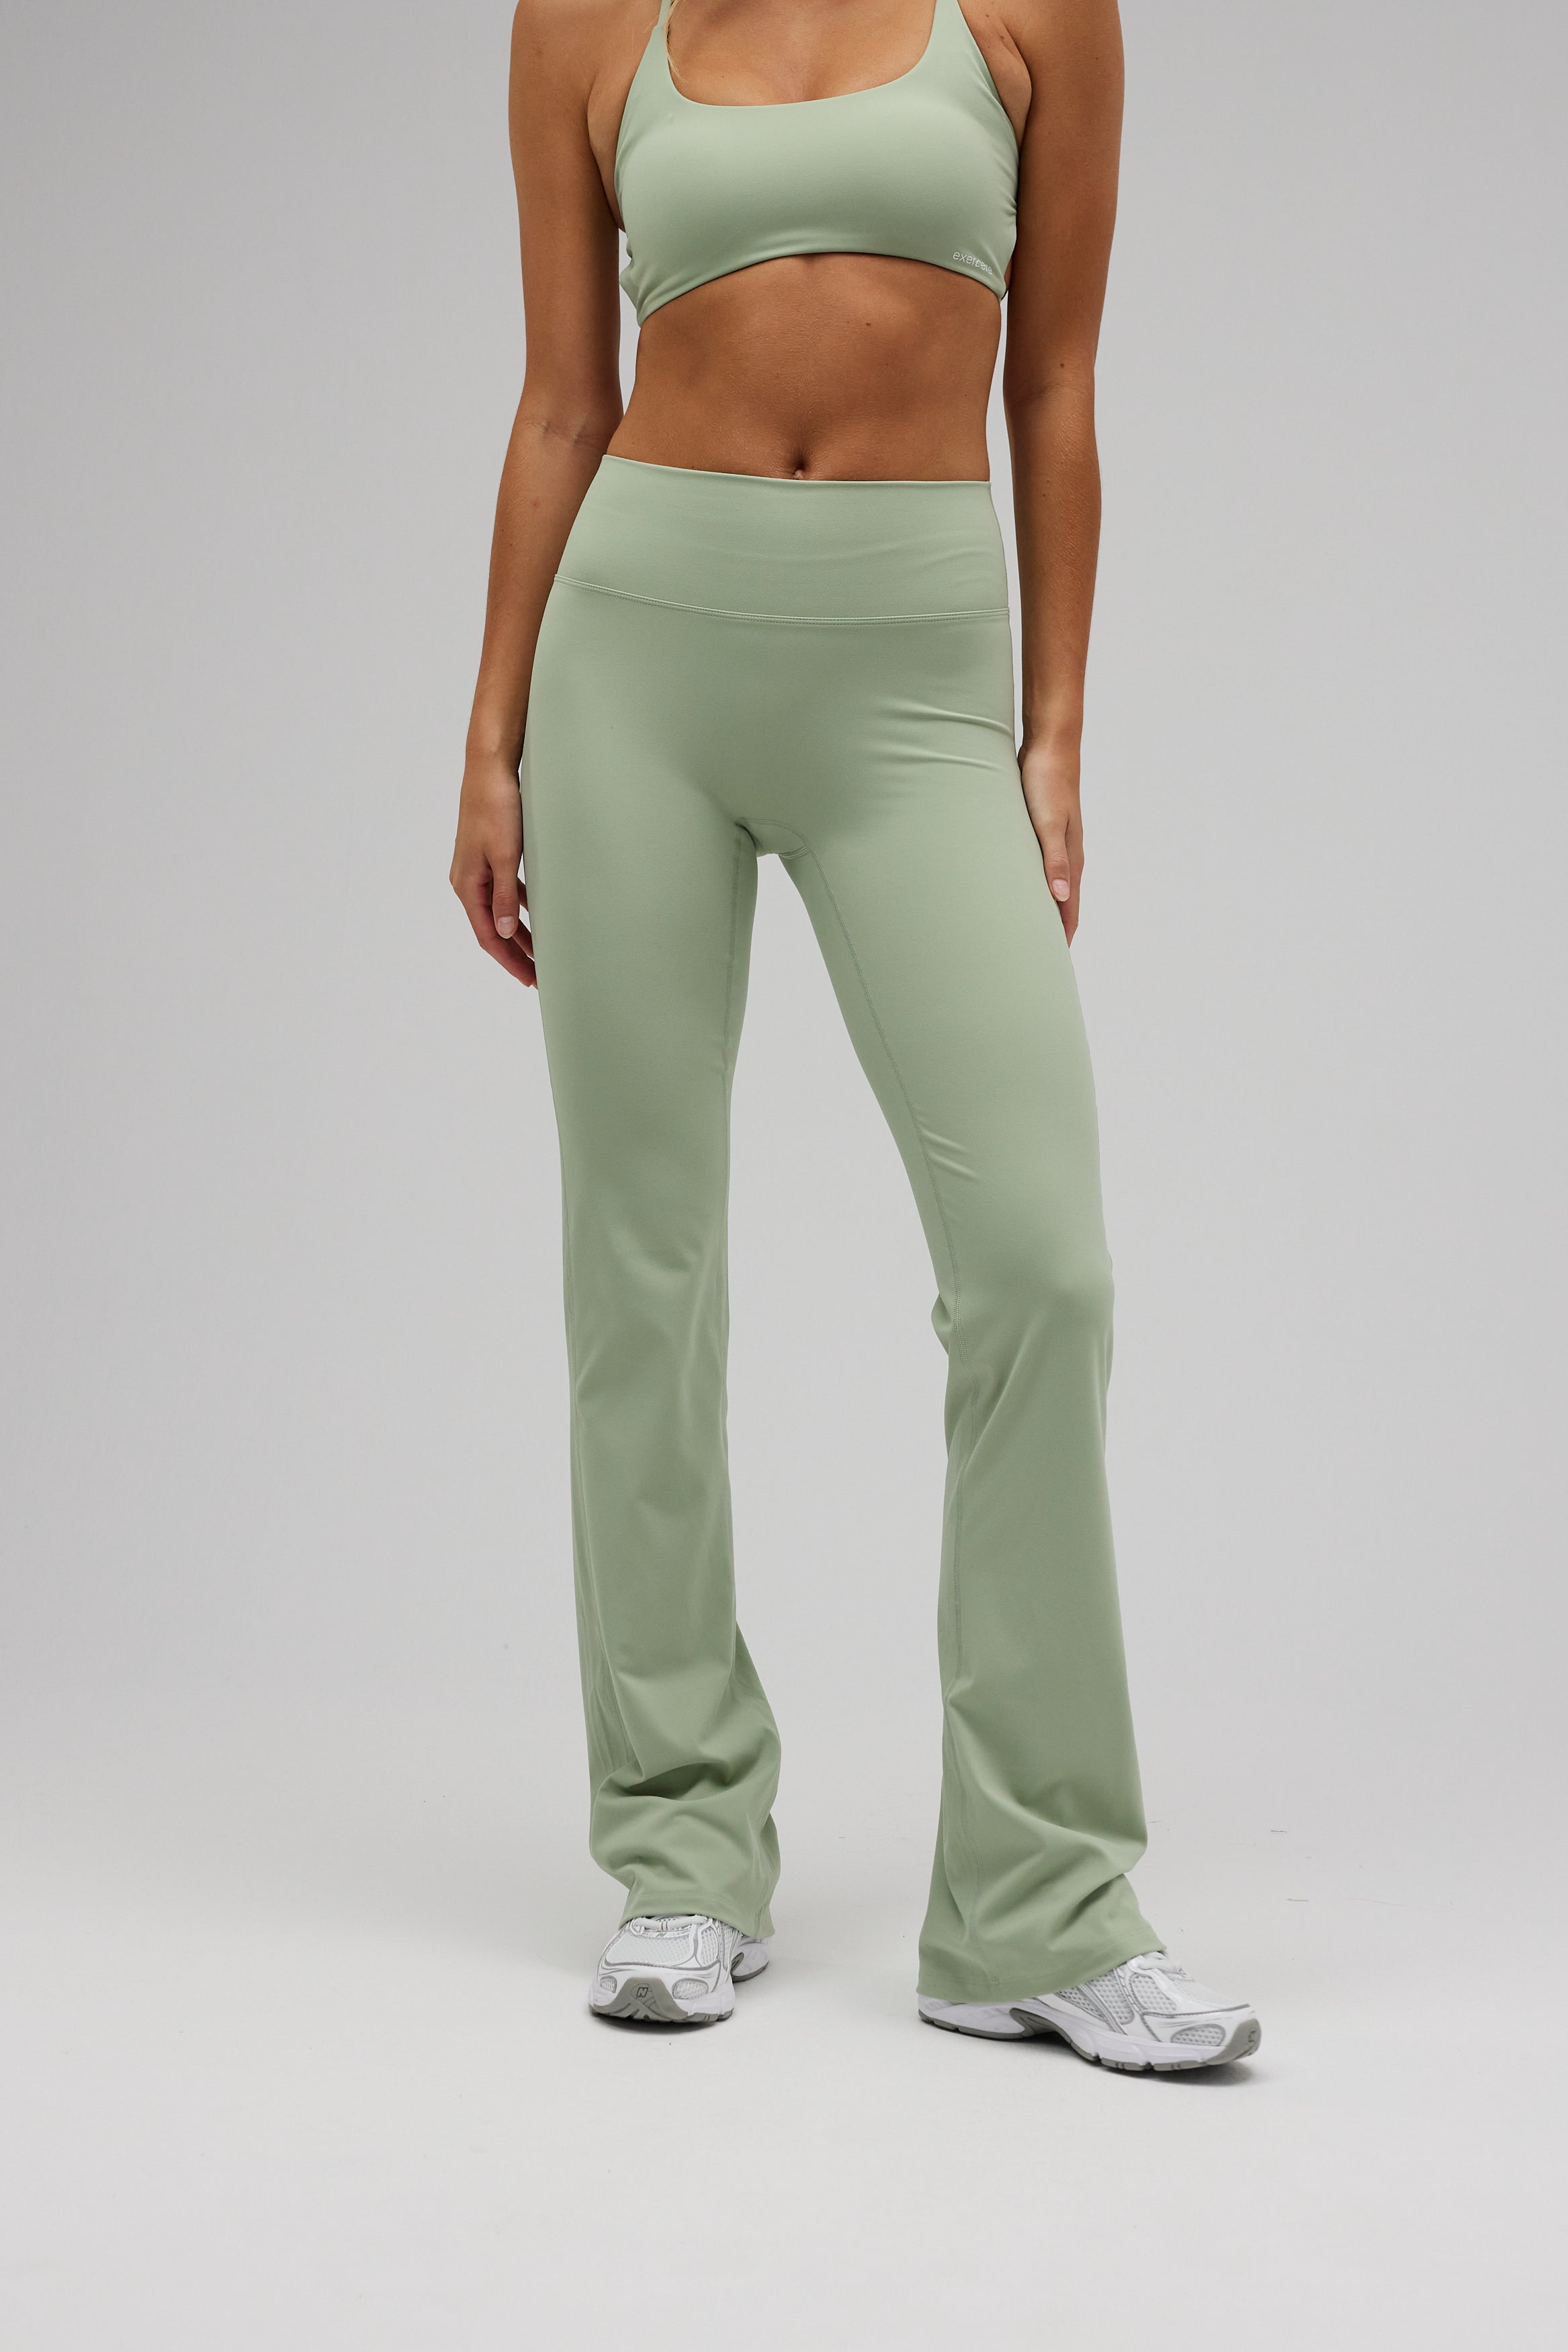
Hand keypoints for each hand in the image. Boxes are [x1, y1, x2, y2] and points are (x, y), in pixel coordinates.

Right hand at [450, 753, 534, 985]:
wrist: (489, 769)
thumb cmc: (495, 807)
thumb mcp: (505, 855)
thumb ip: (505, 896)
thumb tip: (503, 931)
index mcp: (467, 885)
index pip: (487, 935)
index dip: (509, 960)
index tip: (529, 978)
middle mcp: (468, 880)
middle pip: (492, 928)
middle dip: (515, 953)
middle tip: (538, 974)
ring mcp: (477, 868)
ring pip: (499, 911)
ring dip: (519, 932)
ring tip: (540, 951)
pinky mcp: (489, 855)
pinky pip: (505, 891)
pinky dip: (519, 906)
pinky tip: (537, 913)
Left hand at [1018, 739, 1083, 944]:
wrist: (1049, 747)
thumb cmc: (1046, 783)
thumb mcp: (1047, 823)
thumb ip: (1053, 860)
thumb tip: (1061, 897)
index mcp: (1070, 860)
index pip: (1069, 912)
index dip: (1061, 940)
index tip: (1050, 969)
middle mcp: (1067, 858)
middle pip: (1063, 907)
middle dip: (1052, 935)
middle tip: (1034, 964)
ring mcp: (1056, 846)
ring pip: (1052, 891)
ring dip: (1043, 914)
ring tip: (1027, 937)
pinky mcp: (1043, 834)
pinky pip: (1041, 873)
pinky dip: (1034, 891)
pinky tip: (1021, 895)